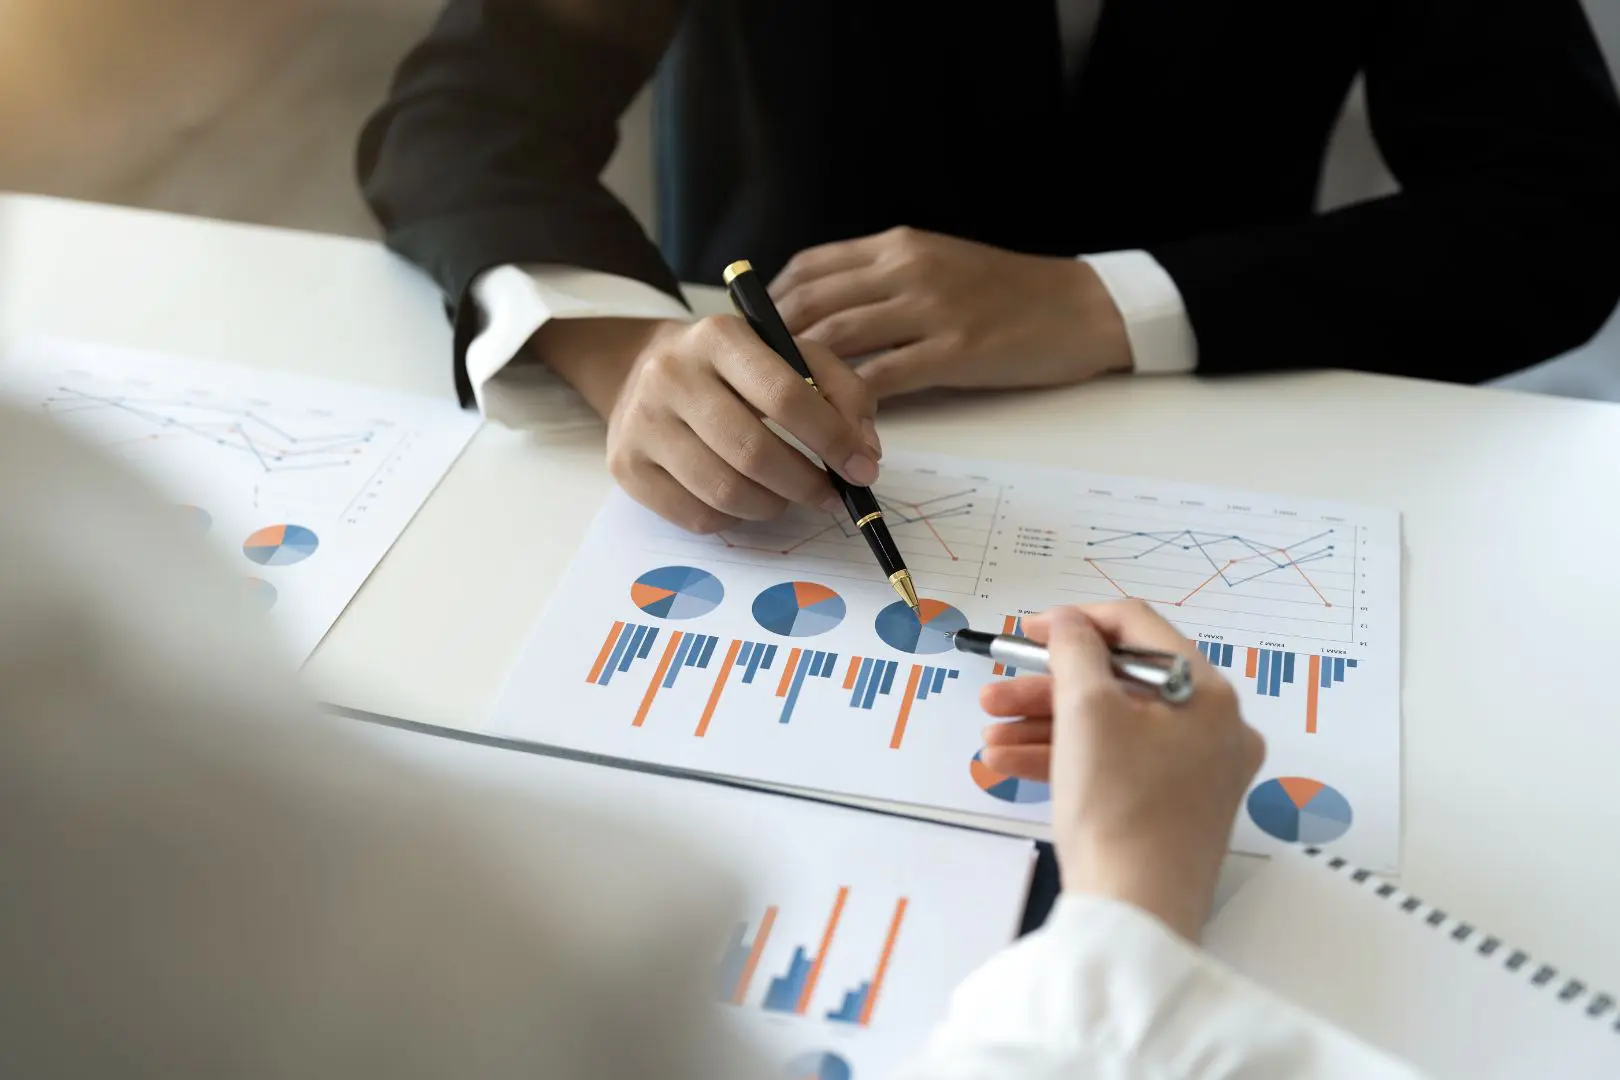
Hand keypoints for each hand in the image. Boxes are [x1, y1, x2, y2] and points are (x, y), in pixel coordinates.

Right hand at [535, 316, 880, 533]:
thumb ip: (843, 395)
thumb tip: (865, 457)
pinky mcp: (625, 466)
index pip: (784, 395)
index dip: (831, 440)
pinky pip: (695, 517)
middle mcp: (672, 375)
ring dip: (772, 506)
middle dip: (805, 484)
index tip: (861, 470)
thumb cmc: (736, 368)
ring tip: (788, 496)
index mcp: (720, 337)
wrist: (642, 368)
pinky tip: (745, 500)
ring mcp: (642, 422)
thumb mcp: (794, 356)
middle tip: (830, 496)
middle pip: (752, 451)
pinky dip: (734, 520)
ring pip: (723, 491)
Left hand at [769, 227, 1132, 399]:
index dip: (771, 305)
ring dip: (803, 379)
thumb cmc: (1009, 292)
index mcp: (898, 246)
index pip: (810, 267)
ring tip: (782, 411)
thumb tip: (826, 317)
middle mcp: (906, 268)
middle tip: (752, 385)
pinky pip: (882, 378)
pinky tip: (834, 423)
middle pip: (811, 303)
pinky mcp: (954, 350)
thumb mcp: (939, 265)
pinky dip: (849, 403)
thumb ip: (884, 282)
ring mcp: (930, 308)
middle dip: (773, 346)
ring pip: (838, 340)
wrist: (1082, 306)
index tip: (754, 339)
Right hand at [980, 602, 1263, 939]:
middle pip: (1119, 683)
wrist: (1136, 914)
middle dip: (1048, 687)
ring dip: (1046, 725)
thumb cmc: (1120, 810)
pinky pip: (1118, 763)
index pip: (1137, 627)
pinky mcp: (1175, 807)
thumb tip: (1069, 622)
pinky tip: (1012, 764)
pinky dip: (1069, 758)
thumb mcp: (1086, 710)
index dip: (1076, 623)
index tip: (1028, 634)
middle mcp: (1214, 728)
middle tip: (996, 693)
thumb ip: (1073, 651)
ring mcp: (1197, 772)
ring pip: (1113, 727)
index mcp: (1208, 693)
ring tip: (992, 737)